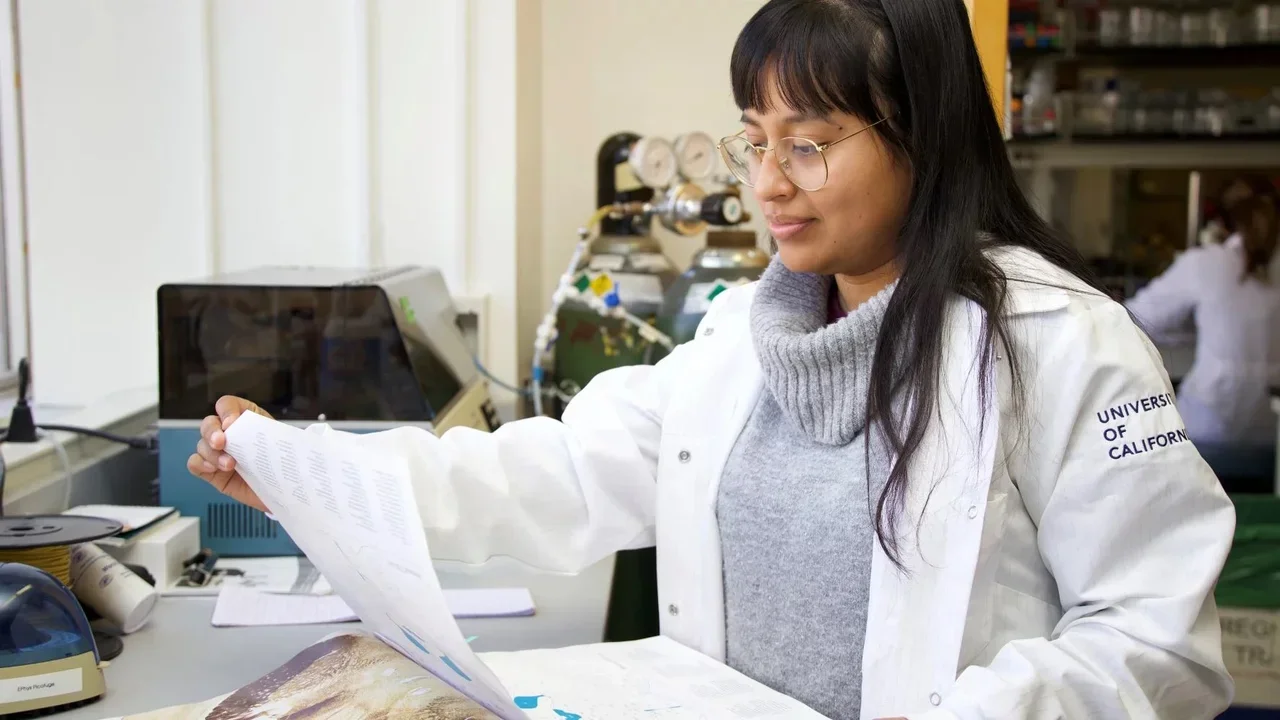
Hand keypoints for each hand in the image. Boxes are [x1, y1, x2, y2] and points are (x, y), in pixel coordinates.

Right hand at [187, 395, 272, 511]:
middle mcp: (229, 434)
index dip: (227, 411)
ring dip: (212, 454)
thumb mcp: (278, 442)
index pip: (227, 405)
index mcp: (246, 420)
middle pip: (208, 423)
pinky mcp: (212, 472)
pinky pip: (194, 463)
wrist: (285, 491)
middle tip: (221, 442)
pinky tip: (213, 469)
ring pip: (201, 444)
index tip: (232, 423)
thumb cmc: (283, 464)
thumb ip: (263, 432)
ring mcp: (219, 453)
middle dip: (212, 432)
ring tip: (229, 465)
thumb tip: (247, 428)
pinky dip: (200, 464)